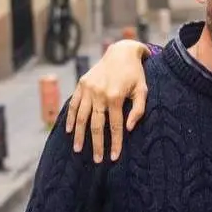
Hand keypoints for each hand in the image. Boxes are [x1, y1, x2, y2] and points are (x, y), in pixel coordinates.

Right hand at [64, 40, 149, 161]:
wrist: (121, 51)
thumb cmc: (135, 74)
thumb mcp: (143, 90)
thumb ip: (138, 110)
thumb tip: (128, 128)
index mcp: (116, 96)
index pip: (115, 126)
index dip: (115, 143)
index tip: (114, 157)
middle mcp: (99, 93)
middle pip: (96, 125)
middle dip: (97, 144)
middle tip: (97, 160)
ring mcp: (88, 89)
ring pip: (81, 117)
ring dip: (79, 135)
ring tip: (78, 149)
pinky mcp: (81, 84)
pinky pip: (73, 104)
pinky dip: (70, 118)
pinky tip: (69, 130)